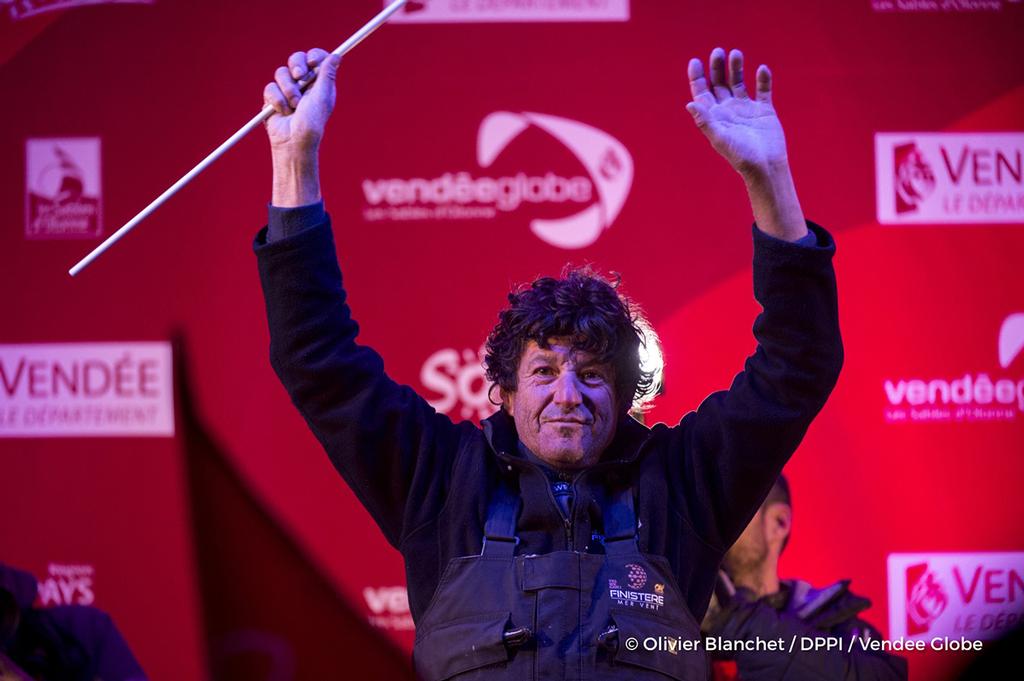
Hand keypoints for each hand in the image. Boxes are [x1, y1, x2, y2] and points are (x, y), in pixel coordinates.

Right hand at [263, 48, 340, 154]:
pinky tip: (283, 112)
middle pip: (296, 58)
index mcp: (319, 82)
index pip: (315, 58)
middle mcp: (303, 83)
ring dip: (288, 90)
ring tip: (294, 106)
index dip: (314, 56)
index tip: (313, 62)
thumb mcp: (323, 96)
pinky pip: (270, 87)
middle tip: (300, 76)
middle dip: (297, 66)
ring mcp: (286, 89)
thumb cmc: (312, 123)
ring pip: (281, 72)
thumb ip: (327, 74)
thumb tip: (336, 56)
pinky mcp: (272, 97)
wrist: (293, 141)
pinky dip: (277, 100)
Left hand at [685, 48, 788, 176]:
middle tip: (718, 51)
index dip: (697, 77)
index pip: (702, 92)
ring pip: (739, 82)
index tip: (695, 61)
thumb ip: (705, 121)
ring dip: (737, 68)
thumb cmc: (740, 156)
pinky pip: (763, 90)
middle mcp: (728, 110)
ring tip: (736, 53)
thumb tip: (690, 103)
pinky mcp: (764, 110)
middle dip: (717, 67)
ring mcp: (746, 108)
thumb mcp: (720, 138)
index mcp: (715, 116)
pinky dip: (763, 79)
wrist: (765, 166)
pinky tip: (762, 69)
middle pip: (720, 83)